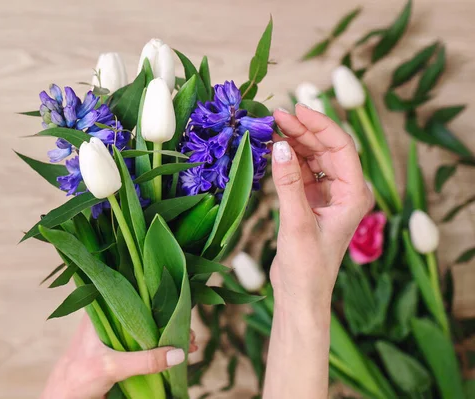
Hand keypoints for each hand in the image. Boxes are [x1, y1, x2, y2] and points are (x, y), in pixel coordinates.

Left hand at [41, 315, 197, 398]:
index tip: (180, 308)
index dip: (159, 300)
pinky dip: (161, 352)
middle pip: (146, 315)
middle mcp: (110, 321)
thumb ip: (144, 361)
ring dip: (168, 338)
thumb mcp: (112, 366)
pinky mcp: (121, 354)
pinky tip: (177, 356)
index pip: (133, 295)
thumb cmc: (77, 377)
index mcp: (102, 312)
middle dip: (170, 322)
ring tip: (190, 345)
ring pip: (148, 332)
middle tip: (190, 333)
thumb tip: (178, 353)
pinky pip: (145, 349)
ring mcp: (116, 338)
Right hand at [270, 104, 372, 309]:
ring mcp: (328, 195)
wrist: (301, 294)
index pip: (341, 147)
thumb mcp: (297, 221)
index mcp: (354, 194)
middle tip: (275, 116)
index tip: (296, 109)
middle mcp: (345, 191)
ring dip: (294, 142)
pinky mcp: (312, 201)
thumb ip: (288, 182)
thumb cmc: (307, 265)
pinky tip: (273, 148)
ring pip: (313, 157)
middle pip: (326, 148)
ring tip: (271, 127)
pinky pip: (302, 171)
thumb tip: (280, 145)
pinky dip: (288, 159)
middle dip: (303, 130)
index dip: (320, 124)